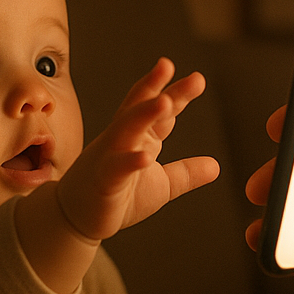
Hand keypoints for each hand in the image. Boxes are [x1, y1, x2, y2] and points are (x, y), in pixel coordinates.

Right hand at [56, 57, 218, 241]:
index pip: (161, 112)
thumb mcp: (161, 185)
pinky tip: (146, 157)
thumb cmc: (117, 196)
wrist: (77, 218)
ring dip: (145, 114)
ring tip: (165, 101)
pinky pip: (117, 167)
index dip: (178, 94)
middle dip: (162, 89)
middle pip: (143, 108)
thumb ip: (186, 173)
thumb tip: (215, 166)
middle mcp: (123, 139)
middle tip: (187, 75)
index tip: (197, 79)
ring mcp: (110, 156)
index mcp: (139, 136)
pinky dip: (130, 161)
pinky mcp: (103, 180)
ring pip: (126, 129)